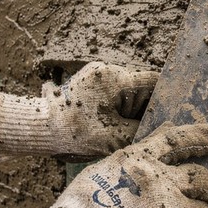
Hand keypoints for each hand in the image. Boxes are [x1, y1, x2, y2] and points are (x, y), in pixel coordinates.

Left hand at [0, 62, 157, 161]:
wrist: (37, 129)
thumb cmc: (73, 133)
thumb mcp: (115, 137)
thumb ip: (143, 129)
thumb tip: (164, 128)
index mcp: (114, 78)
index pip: (153, 80)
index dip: (164, 97)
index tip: (170, 113)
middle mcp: (105, 69)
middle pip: (140, 87)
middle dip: (141, 108)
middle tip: (137, 129)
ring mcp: (94, 74)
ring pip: (126, 91)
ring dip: (127, 110)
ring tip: (119, 128)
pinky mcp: (86, 82)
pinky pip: (111, 93)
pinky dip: (114, 108)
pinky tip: (109, 125)